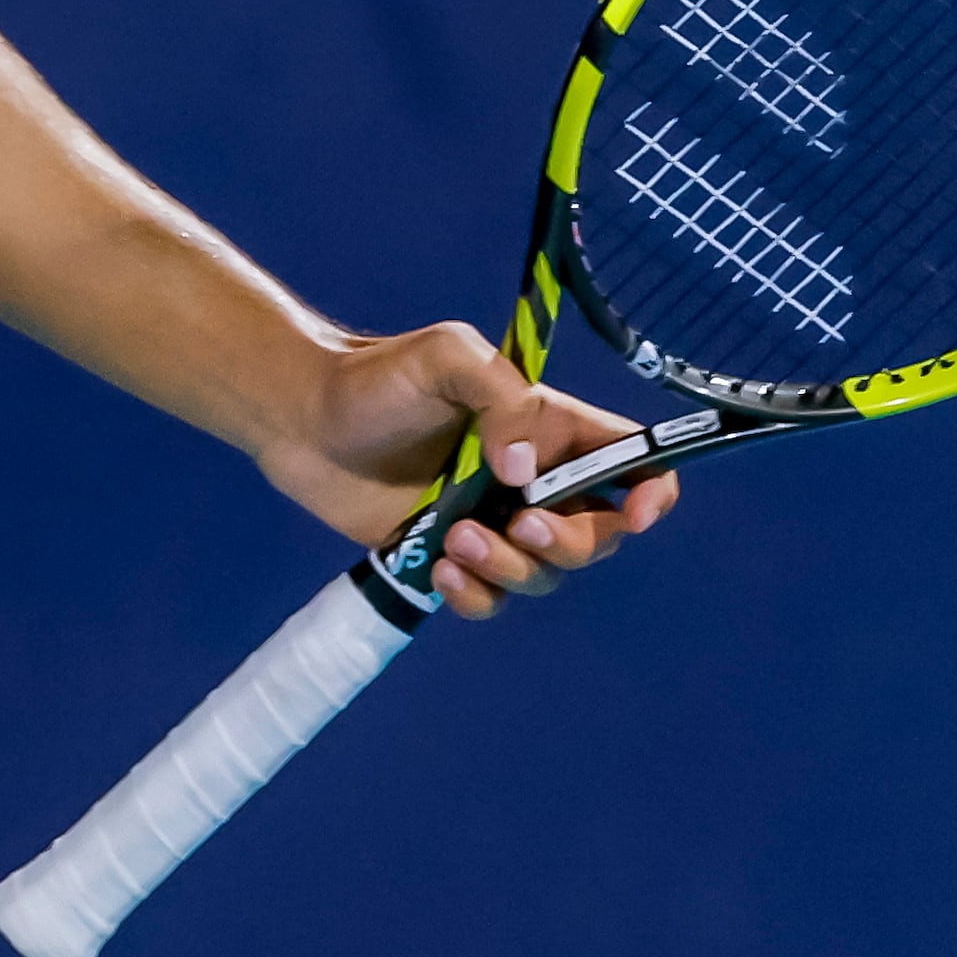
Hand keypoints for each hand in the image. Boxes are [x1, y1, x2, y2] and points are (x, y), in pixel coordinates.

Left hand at [257, 323, 681, 618]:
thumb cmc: (376, 377)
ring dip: (511, 567)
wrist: (302, 420)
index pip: (633, 459)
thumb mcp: (446, 357)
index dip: (654, 490)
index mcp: (552, 427)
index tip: (637, 513)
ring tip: (454, 540)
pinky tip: (440, 573)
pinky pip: (493, 599)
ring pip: (545, 573)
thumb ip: (501, 399)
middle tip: (516, 522)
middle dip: (569, 541)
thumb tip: (525, 473)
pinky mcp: (453, 559)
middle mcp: (534, 481)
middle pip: (598, 533)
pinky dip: (477, 597)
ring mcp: (495, 523)